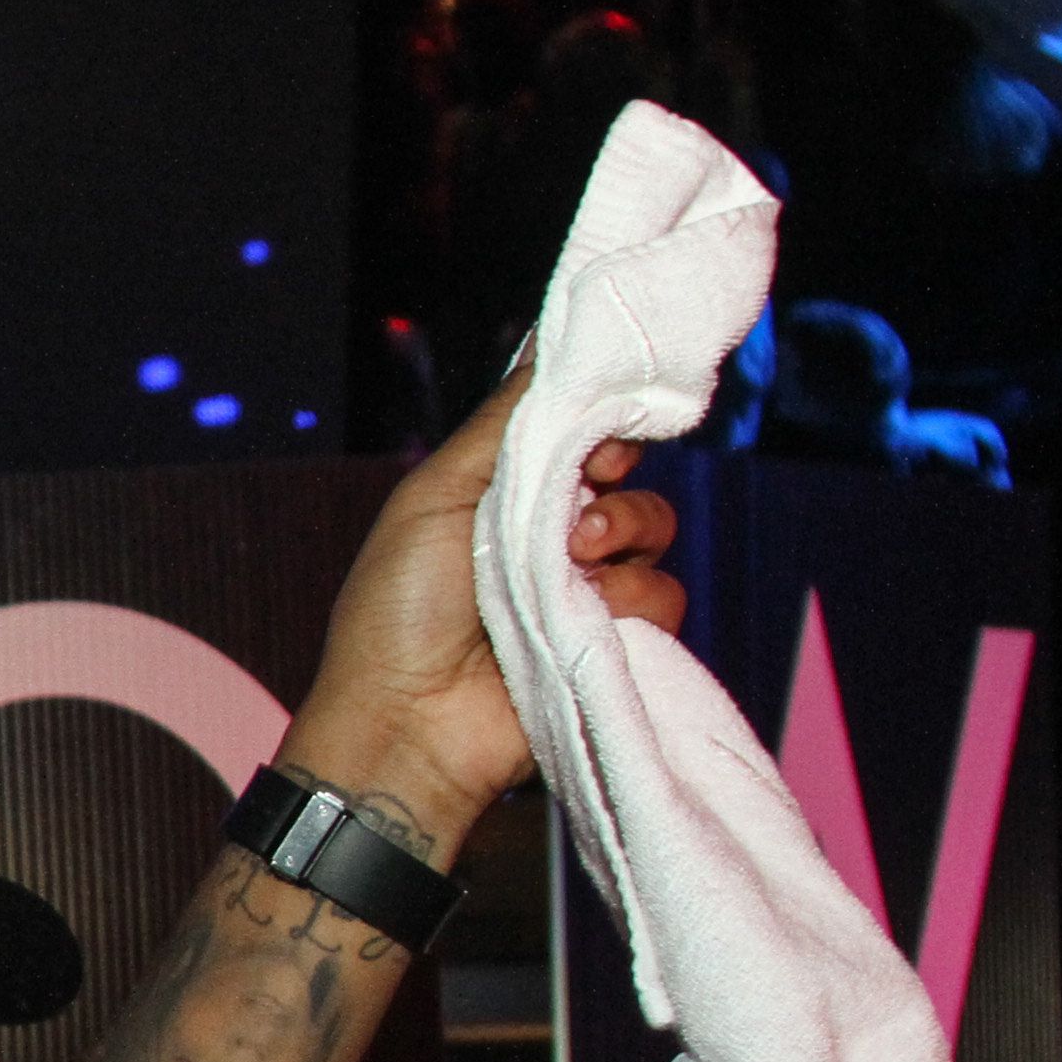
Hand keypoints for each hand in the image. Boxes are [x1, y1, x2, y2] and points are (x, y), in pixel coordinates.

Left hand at [278, 362, 684, 856]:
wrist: (406, 723)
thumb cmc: (398, 610)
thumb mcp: (438, 494)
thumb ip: (504, 421)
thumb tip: (551, 338)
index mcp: (505, 495)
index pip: (583, 435)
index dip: (597, 426)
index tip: (591, 438)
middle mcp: (552, 538)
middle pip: (630, 478)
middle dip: (608, 485)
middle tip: (569, 513)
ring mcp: (586, 593)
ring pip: (656, 534)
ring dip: (614, 547)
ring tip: (562, 576)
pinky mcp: (616, 646)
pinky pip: (664, 599)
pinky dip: (623, 609)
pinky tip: (575, 627)